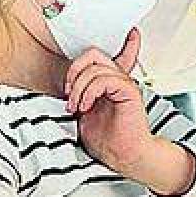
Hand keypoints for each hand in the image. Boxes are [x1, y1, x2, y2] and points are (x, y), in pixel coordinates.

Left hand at [65, 30, 194, 195]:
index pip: (116, 55)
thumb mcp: (84, 112)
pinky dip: (89, 91)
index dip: (124, 45)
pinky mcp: (129, 91)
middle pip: (93, 54)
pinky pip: (104, 79)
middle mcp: (118, 80)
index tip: (125, 39)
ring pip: (95, 67)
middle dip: (74, 70)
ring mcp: (124, 84)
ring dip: (78, 88)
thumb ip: (80, 94)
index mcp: (110, 83)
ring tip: (76, 107)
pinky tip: (86, 106)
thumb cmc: (106, 140)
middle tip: (68, 91)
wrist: (123, 157)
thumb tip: (67, 87)